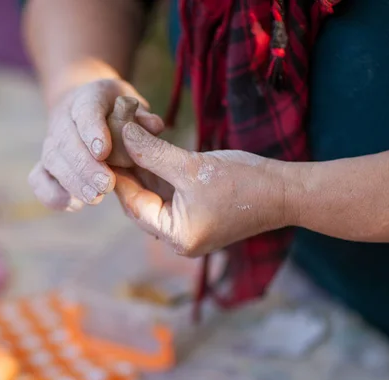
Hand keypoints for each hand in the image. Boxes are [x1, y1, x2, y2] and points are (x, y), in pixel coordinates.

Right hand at [28, 78, 163, 210]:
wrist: (85, 108)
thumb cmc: (117, 110)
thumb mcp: (134, 105)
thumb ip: (143, 117)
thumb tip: (154, 127)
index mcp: (89, 96)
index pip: (86, 110)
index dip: (92, 130)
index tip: (104, 151)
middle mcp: (64, 117)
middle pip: (65, 140)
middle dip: (84, 165)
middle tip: (106, 185)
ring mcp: (51, 141)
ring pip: (52, 160)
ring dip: (73, 182)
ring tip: (96, 198)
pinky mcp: (45, 163)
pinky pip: (38, 179)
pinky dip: (52, 195)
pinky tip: (75, 205)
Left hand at [114, 123, 289, 256]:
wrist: (287, 192)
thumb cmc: (245, 182)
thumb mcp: (192, 165)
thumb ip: (153, 152)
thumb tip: (123, 133)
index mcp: (175, 236)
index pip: (135, 203)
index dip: (118, 174)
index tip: (101, 150)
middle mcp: (177, 238)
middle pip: (141, 202)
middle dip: (128, 172)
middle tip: (110, 144)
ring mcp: (187, 228)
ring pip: (154, 196)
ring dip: (143, 170)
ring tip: (124, 142)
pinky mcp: (196, 215)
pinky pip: (169, 195)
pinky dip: (159, 175)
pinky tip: (146, 151)